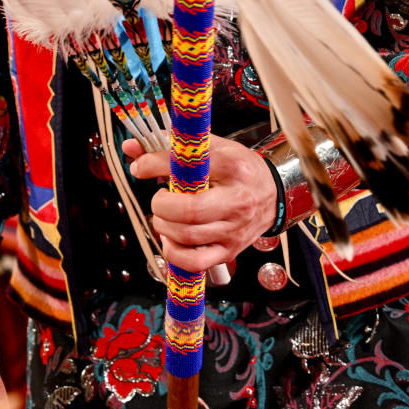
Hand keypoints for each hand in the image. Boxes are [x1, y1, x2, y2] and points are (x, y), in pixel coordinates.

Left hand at [123, 135, 276, 270]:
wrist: (276, 195)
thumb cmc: (240, 170)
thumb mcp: (213, 148)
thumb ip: (172, 146)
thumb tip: (132, 148)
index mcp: (232, 167)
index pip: (188, 166)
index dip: (154, 165)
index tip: (141, 167)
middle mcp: (237, 199)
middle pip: (189, 210)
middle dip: (161, 206)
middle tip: (159, 199)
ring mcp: (234, 229)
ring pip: (188, 236)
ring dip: (164, 226)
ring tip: (165, 217)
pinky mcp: (230, 250)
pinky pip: (195, 262)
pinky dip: (175, 254)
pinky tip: (172, 240)